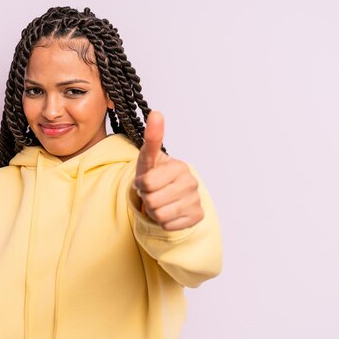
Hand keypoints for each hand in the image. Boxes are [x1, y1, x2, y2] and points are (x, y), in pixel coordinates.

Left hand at [134, 110, 203, 230]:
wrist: (168, 194)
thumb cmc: (155, 175)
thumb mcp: (148, 158)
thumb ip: (152, 137)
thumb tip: (156, 113)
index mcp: (179, 166)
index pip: (148, 183)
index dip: (141, 185)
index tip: (145, 180)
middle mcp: (191, 182)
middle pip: (152, 201)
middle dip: (147, 198)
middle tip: (153, 192)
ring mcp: (196, 200)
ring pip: (159, 215)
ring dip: (154, 211)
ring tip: (159, 202)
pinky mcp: (197, 216)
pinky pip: (168, 225)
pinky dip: (164, 222)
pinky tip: (169, 212)